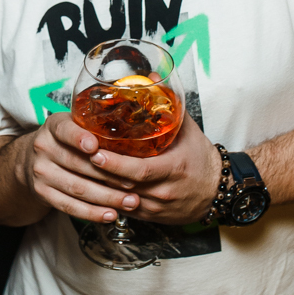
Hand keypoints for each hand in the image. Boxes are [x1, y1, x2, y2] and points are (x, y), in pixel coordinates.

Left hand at [16, 111, 219, 226]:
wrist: (218, 190)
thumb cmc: (200, 157)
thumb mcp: (187, 129)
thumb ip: (168, 103)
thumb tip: (149, 76)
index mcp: (174, 169)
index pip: (139, 170)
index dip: (114, 164)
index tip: (94, 151)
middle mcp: (164, 191)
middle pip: (124, 187)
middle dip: (98, 175)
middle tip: (75, 159)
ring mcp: (157, 208)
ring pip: (120, 201)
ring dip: (98, 189)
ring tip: (77, 173)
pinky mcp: (151, 218)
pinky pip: (124, 211)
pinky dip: (107, 200)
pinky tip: (91, 188)